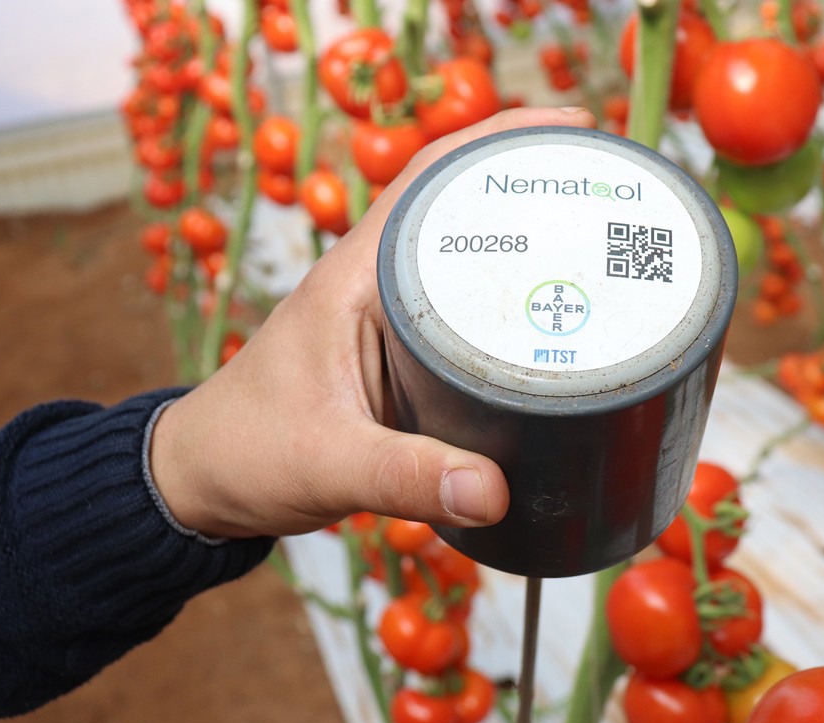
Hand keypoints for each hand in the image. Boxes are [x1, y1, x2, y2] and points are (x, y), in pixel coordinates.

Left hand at [150, 107, 597, 538]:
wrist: (208, 480)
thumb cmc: (247, 452)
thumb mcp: (326, 463)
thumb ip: (405, 478)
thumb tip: (495, 492)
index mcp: (355, 278)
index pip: (430, 177)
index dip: (501, 139)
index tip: (572, 129)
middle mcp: (377, 282)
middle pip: (465, 205)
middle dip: (539, 184)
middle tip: (616, 191)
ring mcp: (391, 315)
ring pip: (471, 256)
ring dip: (532, 242)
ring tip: (608, 244)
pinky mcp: (403, 352)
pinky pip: (469, 309)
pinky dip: (516, 300)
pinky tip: (561, 322)